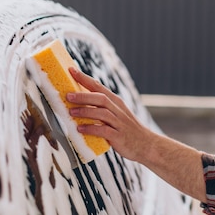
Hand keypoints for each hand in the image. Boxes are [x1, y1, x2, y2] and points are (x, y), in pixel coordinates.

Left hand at [67, 67, 207, 201]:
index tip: (71, 70)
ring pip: (102, 112)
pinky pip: (104, 131)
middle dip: (83, 95)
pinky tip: (80, 129)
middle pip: (100, 98)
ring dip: (86, 111)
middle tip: (68, 95)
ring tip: (71, 112)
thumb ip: (100, 109)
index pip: (99, 87)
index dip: (84, 78)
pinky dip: (91, 129)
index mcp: (116, 102)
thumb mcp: (116, 115)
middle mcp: (118, 110)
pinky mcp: (119, 136)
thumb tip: (77, 104)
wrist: (146, 145)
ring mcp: (119, 123)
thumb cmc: (127, 130)